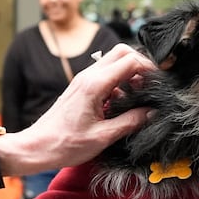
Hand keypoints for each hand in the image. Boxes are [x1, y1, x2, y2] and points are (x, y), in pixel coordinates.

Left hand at [0, 44, 153, 176]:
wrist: (37, 146)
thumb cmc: (65, 144)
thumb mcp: (103, 137)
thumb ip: (131, 121)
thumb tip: (152, 112)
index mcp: (94, 85)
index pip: (130, 60)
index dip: (150, 68)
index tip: (161, 83)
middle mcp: (88, 76)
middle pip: (122, 52)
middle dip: (141, 65)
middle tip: (151, 87)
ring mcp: (83, 80)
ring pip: (113, 61)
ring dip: (130, 73)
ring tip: (138, 96)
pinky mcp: (81, 87)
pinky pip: (105, 74)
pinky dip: (119, 81)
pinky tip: (123, 103)